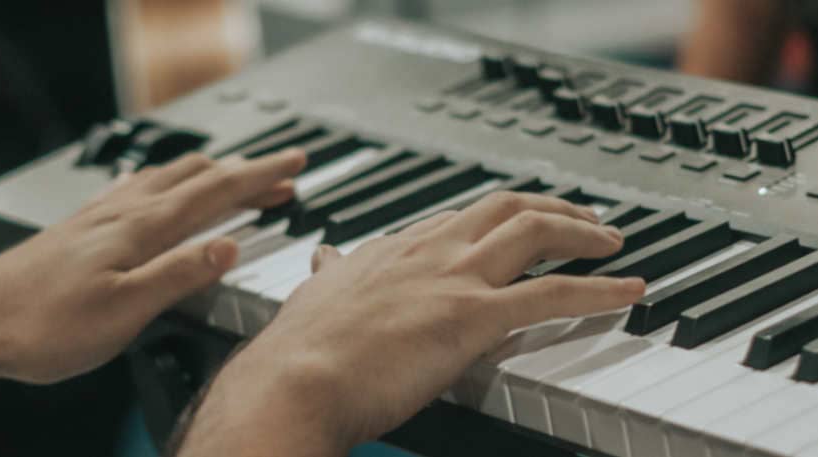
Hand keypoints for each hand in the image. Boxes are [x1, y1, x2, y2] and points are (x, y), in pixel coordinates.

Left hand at [0, 148, 304, 418]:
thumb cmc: (43, 323)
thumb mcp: (125, 310)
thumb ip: (180, 274)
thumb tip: (229, 248)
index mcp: (142, 229)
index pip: (217, 192)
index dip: (262, 177)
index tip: (294, 165)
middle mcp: (124, 212)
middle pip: (199, 177)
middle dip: (247, 172)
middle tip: (281, 174)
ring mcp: (102, 215)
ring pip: (168, 177)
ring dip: (211, 174)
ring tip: (235, 177)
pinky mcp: (83, 226)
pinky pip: (138, 187)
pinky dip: (168, 181)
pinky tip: (158, 187)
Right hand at [179, 192, 645, 456]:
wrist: (295, 380)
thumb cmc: (299, 350)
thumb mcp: (314, 297)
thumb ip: (330, 275)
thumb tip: (325, 257)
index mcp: (394, 249)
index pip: (457, 219)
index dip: (494, 219)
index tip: (516, 224)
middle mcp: (429, 251)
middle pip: (505, 207)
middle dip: (550, 207)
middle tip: (582, 220)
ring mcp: (455, 279)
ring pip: (535, 232)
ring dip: (583, 233)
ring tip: (613, 242)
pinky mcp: (474, 317)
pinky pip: (555, 294)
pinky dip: (600, 291)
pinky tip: (629, 292)